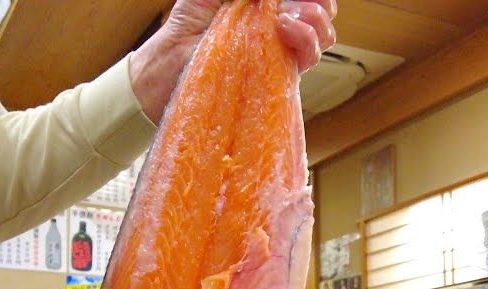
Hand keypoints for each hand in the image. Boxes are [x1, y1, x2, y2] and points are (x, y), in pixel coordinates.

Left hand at [131, 0, 337, 122]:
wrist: (165, 68)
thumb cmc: (185, 26)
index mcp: (266, 9)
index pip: (307, 1)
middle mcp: (278, 33)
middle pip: (321, 18)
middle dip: (319, 6)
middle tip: (295, 4)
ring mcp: (278, 57)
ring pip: (320, 40)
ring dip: (314, 23)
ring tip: (289, 19)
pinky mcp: (274, 81)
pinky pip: (303, 64)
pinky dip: (304, 43)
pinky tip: (285, 30)